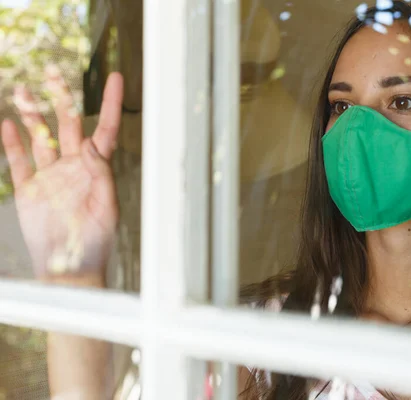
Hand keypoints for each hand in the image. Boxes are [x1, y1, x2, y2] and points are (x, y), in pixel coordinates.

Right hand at [1, 66, 123, 280]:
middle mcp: (74, 167)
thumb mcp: (107, 207)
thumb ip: (102, 175)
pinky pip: (19, 161)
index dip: (110, 103)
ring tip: (21, 91)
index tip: (114, 77)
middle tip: (53, 73)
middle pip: (69, 125)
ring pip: (40, 137)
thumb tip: (94, 145)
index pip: (106, 129)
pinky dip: (12, 143)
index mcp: (97, 169)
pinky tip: (7, 124)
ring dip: (32, 115)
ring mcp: (50, 176)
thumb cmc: (96, 241)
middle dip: (61, 99)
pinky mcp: (29, 190)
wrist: (69, 268)